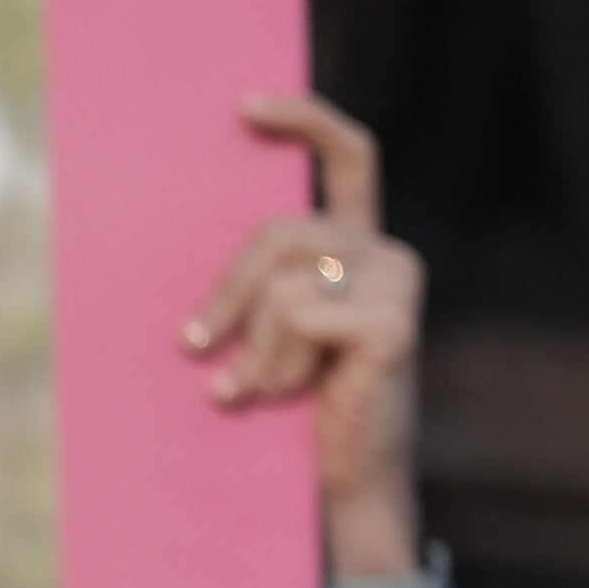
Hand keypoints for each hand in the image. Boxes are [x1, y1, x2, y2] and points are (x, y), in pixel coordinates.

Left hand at [186, 96, 425, 553]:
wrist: (345, 479)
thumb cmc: (306, 405)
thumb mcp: (279, 324)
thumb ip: (269, 273)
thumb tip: (189, 220)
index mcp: (365, 247)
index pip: (351, 157)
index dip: (303, 119)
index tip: (243, 108)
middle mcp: (389, 257)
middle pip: (279, 230)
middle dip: (228, 290)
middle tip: (194, 344)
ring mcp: (399, 287)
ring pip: (282, 277)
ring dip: (254, 341)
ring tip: (251, 387)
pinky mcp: (393, 324)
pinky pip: (297, 311)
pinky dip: (273, 358)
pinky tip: (277, 393)